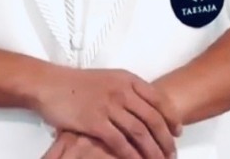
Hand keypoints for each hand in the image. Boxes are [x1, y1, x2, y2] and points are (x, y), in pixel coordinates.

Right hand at [34, 67, 180, 158]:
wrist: (52, 85)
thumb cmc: (77, 84)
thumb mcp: (107, 79)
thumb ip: (126, 90)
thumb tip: (144, 107)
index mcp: (126, 79)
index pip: (157, 98)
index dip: (171, 117)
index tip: (178, 130)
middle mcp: (120, 91)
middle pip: (152, 118)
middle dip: (166, 138)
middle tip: (172, 152)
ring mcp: (108, 106)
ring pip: (140, 132)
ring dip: (153, 150)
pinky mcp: (95, 121)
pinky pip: (120, 142)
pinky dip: (132, 155)